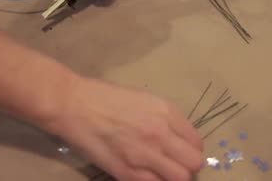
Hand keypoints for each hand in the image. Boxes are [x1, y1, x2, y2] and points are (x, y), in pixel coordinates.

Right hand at [47, 77, 202, 180]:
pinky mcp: (127, 172)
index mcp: (166, 112)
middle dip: (187, 165)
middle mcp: (160, 134)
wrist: (74, 105)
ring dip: (173, 177)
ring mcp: (144, 155)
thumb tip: (178, 140)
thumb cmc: (106, 98)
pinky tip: (145, 175)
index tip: (181, 151)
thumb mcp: (144, 99)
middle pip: (193, 163)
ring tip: (161, 172)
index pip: (196, 142)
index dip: (190, 149)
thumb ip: (166, 119)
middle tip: (174, 164)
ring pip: (179, 179)